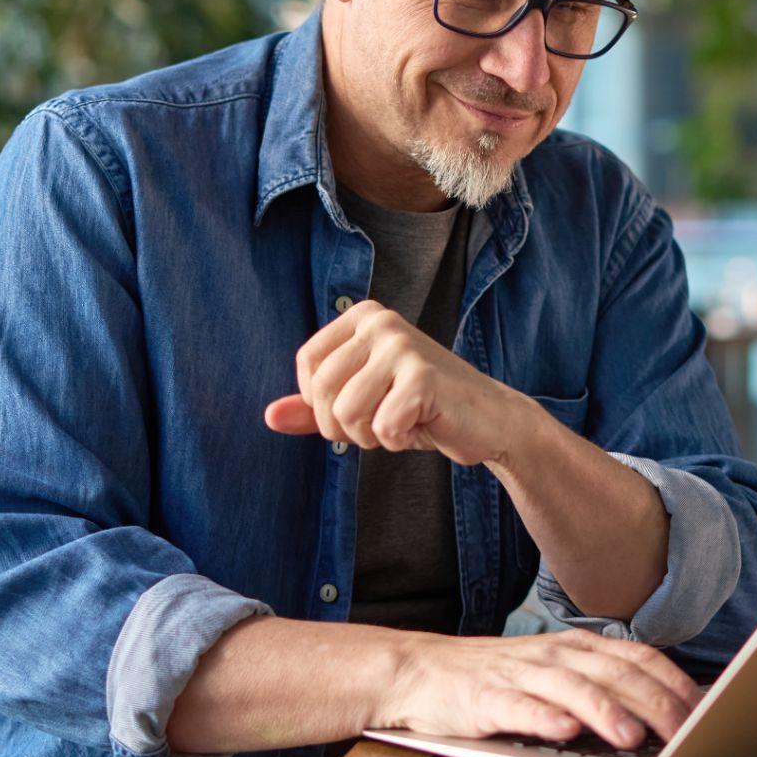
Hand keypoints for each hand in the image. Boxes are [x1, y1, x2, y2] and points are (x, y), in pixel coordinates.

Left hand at [264, 299, 528, 467]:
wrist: (487, 420)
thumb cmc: (421, 409)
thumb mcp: (361, 403)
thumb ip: (314, 408)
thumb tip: (269, 416)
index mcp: (363, 316)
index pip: (308, 365)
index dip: (321, 403)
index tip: (356, 408)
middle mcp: (381, 322)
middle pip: (323, 392)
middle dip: (344, 426)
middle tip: (380, 424)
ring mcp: (403, 346)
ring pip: (347, 413)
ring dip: (372, 435)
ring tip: (403, 422)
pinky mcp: (424, 377)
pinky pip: (383, 427)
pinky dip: (399, 440)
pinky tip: (423, 425)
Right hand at [375, 629, 702, 748]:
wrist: (419, 669)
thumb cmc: (495, 678)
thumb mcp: (552, 671)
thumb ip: (598, 684)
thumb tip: (656, 713)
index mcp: (575, 647)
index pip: (637, 658)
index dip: (674, 682)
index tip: (706, 709)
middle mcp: (553, 655)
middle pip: (615, 674)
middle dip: (655, 703)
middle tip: (687, 732)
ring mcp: (518, 675)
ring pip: (572, 689)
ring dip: (605, 712)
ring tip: (632, 737)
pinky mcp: (485, 699)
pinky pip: (518, 707)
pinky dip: (543, 718)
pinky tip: (563, 731)